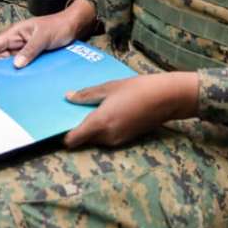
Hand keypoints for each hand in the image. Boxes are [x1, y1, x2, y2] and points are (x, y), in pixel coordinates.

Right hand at [0, 0, 96, 68]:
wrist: (73, 27)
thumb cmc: (57, 26)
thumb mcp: (43, 37)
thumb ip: (30, 50)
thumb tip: (16, 65)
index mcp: (14, 33)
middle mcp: (16, 42)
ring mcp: (24, 50)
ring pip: (9, 63)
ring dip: (3, 73)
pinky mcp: (32, 57)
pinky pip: (21, 66)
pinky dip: (16, 74)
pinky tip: (14, 85)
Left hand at [63, 72, 198, 148]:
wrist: (166, 98)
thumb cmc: (137, 88)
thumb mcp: (109, 87)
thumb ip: (86, 94)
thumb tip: (67, 97)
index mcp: (100, 123)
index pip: (73, 140)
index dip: (64, 134)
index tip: (60, 122)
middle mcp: (107, 136)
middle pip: (83, 139)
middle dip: (78, 128)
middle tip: (74, 109)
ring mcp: (118, 140)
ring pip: (95, 138)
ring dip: (91, 128)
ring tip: (91, 106)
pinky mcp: (126, 139)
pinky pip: (107, 137)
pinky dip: (103, 128)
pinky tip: (107, 110)